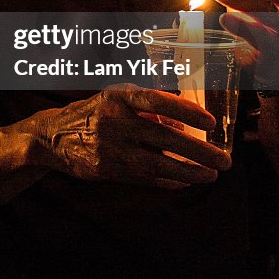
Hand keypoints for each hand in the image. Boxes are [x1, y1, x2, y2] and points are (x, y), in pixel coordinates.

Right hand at [36, 84, 231, 187]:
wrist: (53, 137)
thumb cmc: (94, 114)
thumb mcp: (115, 99)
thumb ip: (146, 107)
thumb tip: (183, 125)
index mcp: (117, 98)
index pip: (156, 101)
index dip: (186, 111)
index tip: (210, 122)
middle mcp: (114, 121)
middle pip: (165, 138)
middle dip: (199, 152)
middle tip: (224, 160)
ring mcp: (110, 147)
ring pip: (158, 163)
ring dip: (189, 171)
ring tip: (211, 175)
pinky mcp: (107, 169)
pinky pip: (145, 177)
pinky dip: (168, 180)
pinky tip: (185, 181)